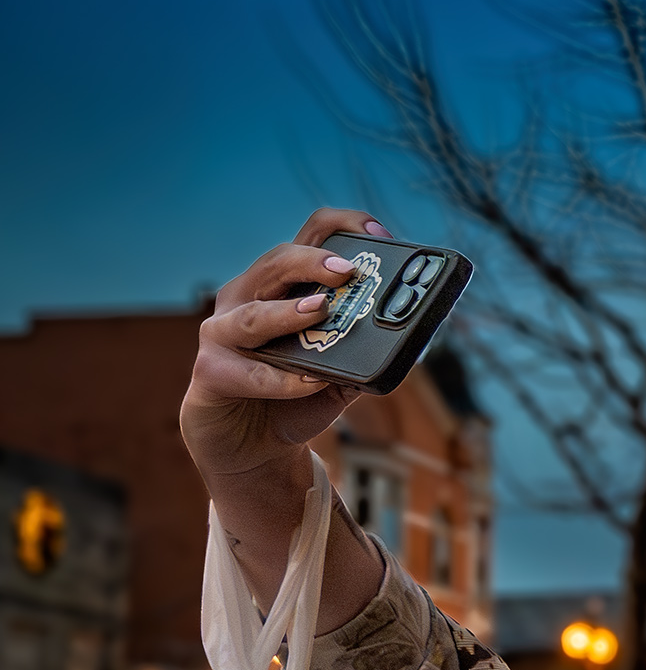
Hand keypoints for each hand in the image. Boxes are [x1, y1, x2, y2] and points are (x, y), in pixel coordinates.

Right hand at [179, 208, 392, 480]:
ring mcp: (224, 332)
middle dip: (313, 262)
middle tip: (347, 271)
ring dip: (287, 312)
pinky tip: (309, 382)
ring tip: (319, 309)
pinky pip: (248, 374)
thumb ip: (365, 353)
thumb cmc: (296, 396)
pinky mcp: (212, 372)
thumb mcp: (339, 372)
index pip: (311, 236)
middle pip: (277, 262)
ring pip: (252, 315)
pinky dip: (281, 380)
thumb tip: (409, 343)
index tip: (380, 236)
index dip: (344, 227)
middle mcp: (248, 297)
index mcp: (283, 286)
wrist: (252, 442)